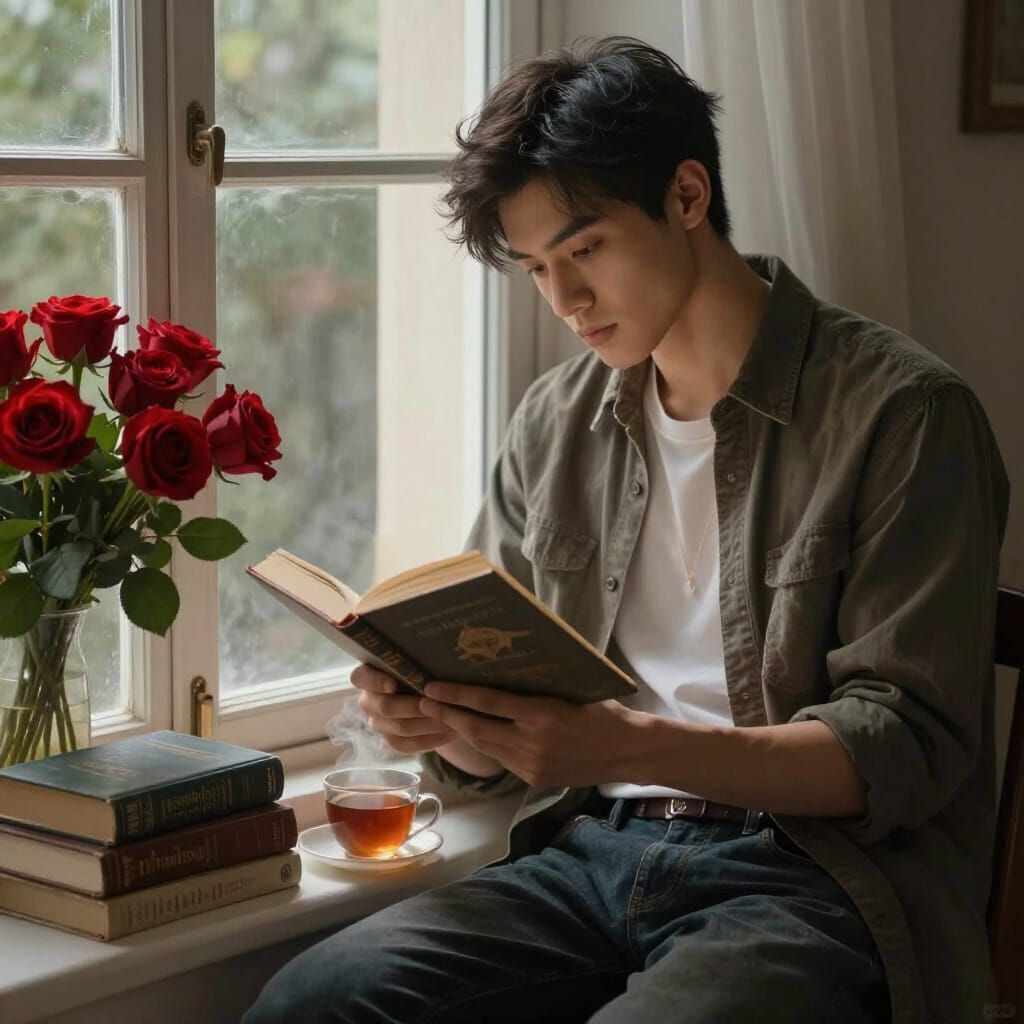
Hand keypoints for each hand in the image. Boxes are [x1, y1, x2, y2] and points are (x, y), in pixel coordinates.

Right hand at [351, 665, 456, 754]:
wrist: (433, 695)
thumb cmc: (425, 670)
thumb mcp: (419, 662)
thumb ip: (417, 661)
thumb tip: (432, 658)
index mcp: (368, 676)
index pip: (361, 677)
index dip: (376, 681)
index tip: (393, 685)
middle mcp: (368, 700)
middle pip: (386, 707)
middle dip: (415, 706)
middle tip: (438, 703)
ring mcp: (378, 722)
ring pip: (401, 727)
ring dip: (429, 723)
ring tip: (452, 717)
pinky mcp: (392, 740)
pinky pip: (409, 744)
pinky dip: (432, 739)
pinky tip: (451, 732)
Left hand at [418, 682, 646, 787]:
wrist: (628, 751)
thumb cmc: (603, 710)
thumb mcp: (572, 688)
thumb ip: (539, 684)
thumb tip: (505, 664)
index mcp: (543, 714)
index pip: (488, 702)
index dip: (456, 695)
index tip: (431, 687)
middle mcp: (533, 742)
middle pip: (477, 728)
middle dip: (447, 715)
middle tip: (423, 701)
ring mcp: (531, 764)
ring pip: (485, 746)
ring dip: (461, 731)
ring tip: (440, 716)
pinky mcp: (533, 778)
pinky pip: (501, 759)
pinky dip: (485, 745)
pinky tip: (474, 733)